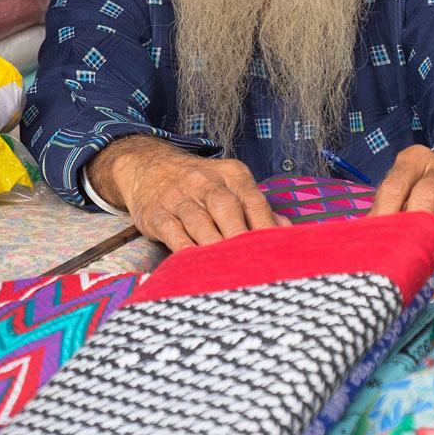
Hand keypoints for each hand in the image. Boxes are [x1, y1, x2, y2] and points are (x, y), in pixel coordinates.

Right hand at [86, 136, 284, 251]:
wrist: (148, 167)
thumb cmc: (200, 186)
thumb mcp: (230, 185)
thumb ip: (256, 207)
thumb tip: (284, 229)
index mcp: (231, 174)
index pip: (253, 199)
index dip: (265, 225)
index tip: (275, 249)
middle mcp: (204, 181)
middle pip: (225, 207)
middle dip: (240, 235)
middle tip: (253, 262)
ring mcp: (177, 196)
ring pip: (198, 220)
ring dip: (213, 244)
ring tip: (228, 267)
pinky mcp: (155, 213)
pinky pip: (171, 231)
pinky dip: (184, 247)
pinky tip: (194, 263)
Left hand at [368, 139, 433, 251]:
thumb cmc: (427, 187)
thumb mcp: (405, 184)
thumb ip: (387, 205)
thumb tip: (366, 234)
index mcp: (416, 159)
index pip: (395, 185)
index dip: (384, 213)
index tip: (375, 236)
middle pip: (427, 193)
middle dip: (414, 222)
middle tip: (400, 247)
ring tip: (422, 253)